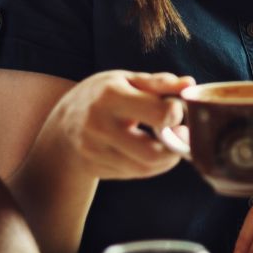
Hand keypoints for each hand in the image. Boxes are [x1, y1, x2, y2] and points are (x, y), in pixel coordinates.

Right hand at [47, 70, 192, 180]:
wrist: (62, 126)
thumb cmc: (100, 96)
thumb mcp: (125, 80)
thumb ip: (158, 83)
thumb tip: (190, 85)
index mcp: (110, 96)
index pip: (159, 114)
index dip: (176, 114)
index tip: (176, 109)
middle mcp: (100, 126)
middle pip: (153, 153)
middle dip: (175, 146)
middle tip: (180, 134)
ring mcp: (96, 151)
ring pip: (146, 167)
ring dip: (166, 157)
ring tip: (166, 141)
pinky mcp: (96, 168)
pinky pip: (135, 173)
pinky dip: (150, 164)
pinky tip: (149, 149)